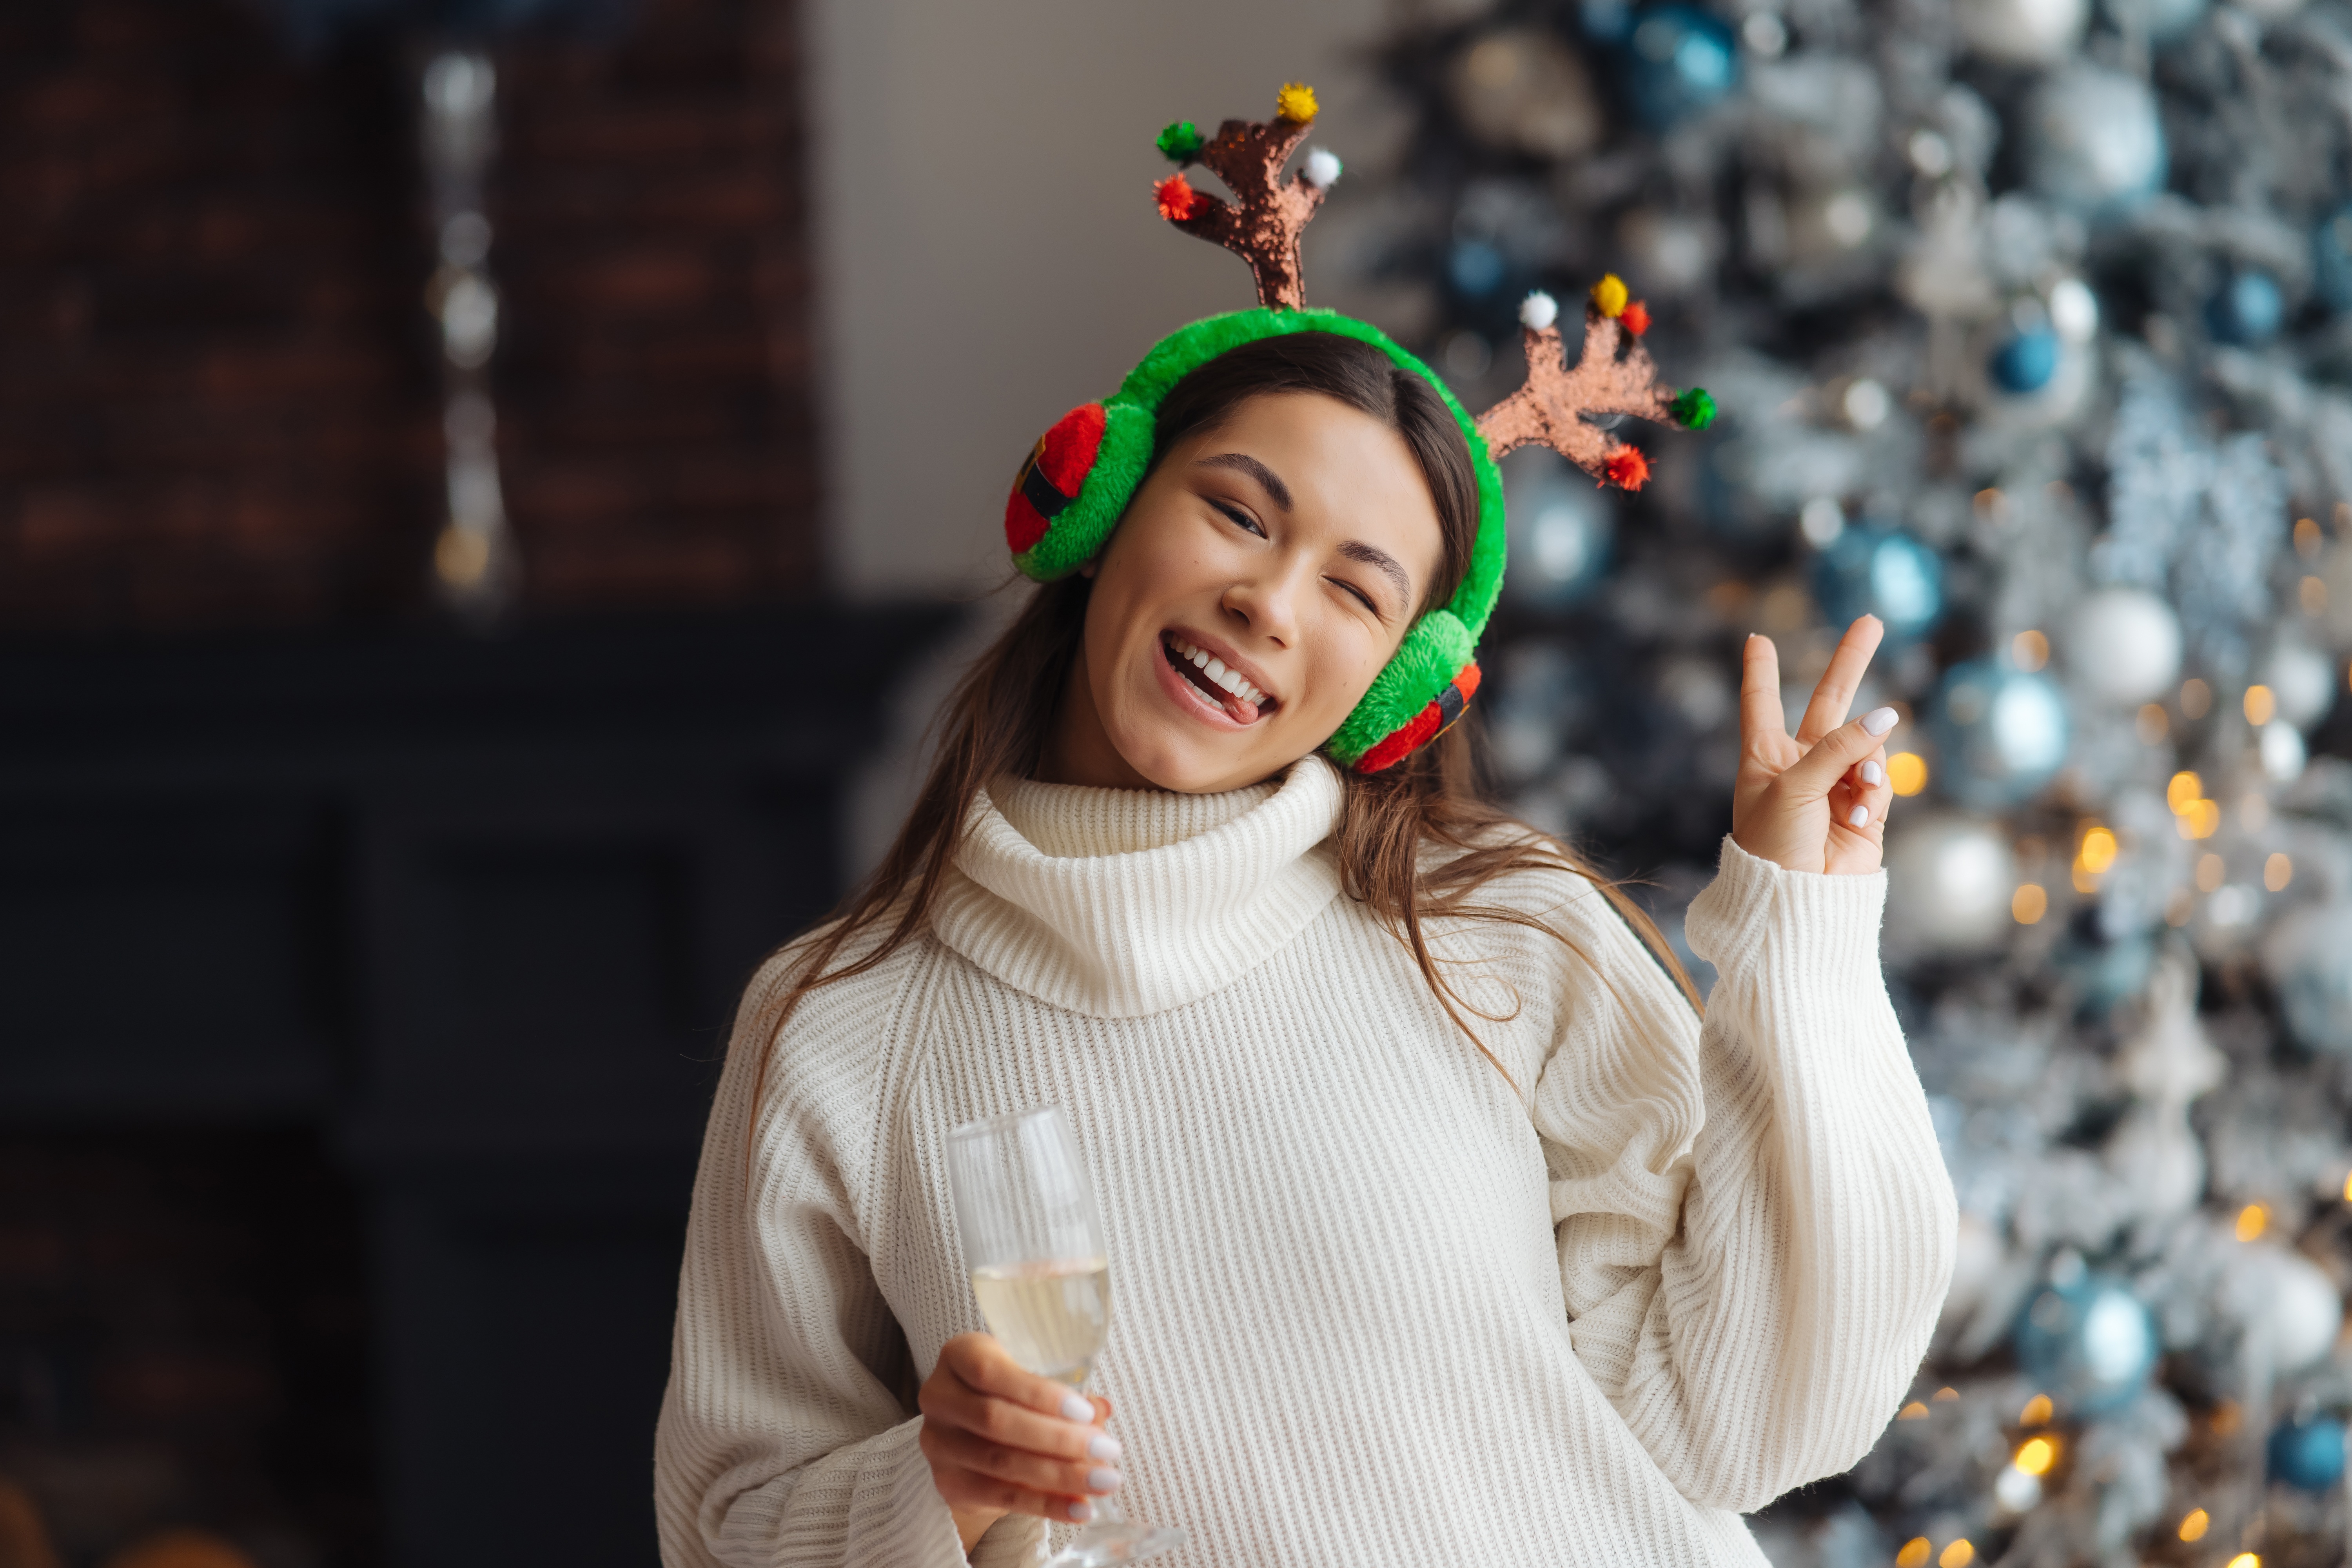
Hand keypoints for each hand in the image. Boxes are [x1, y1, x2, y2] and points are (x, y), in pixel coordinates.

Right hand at [918, 1333, 1122, 1552]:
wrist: (971, 1430)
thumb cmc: (1009, 1390)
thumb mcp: (1031, 1376)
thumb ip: (1064, 1391)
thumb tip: (1101, 1411)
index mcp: (959, 1355)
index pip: (990, 1373)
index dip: (1039, 1394)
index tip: (1086, 1412)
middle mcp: (939, 1397)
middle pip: (997, 1421)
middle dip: (1059, 1439)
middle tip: (1108, 1450)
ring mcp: (938, 1443)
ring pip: (1001, 1462)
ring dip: (1060, 1475)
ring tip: (1104, 1481)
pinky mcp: (948, 1483)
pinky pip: (1001, 1498)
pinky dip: (1047, 1505)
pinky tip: (1081, 1508)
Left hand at [1733, 616, 1898, 875]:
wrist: (1797, 899)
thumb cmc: (1775, 845)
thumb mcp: (1794, 787)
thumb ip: (1838, 747)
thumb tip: (1886, 715)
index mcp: (1765, 757)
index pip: (1761, 702)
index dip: (1761, 670)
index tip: (1758, 639)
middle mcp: (1800, 765)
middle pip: (1829, 701)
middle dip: (1851, 662)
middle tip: (1872, 621)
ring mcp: (1835, 784)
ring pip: (1866, 743)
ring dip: (1866, 761)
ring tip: (1854, 793)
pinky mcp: (1865, 807)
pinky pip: (1880, 778)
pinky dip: (1873, 790)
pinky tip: (1859, 811)